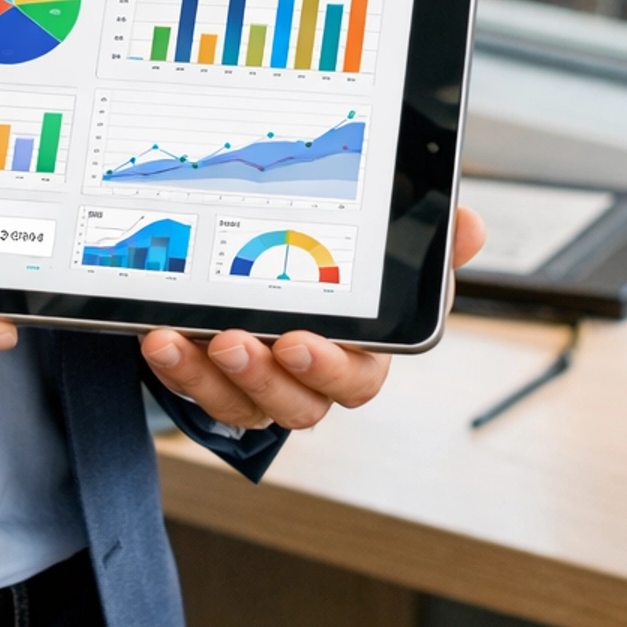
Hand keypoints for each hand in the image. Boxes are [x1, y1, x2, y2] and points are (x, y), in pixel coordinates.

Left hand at [139, 203, 485, 433]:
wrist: (271, 263)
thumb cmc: (338, 262)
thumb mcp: (378, 240)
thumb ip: (418, 232)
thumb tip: (467, 223)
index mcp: (361, 349)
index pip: (358, 374)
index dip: (332, 366)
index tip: (300, 341)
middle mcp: (313, 377)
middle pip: (299, 401)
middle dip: (265, 375)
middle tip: (233, 340)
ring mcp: (265, 385)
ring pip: (244, 403)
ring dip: (211, 376)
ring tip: (185, 339)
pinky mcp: (219, 382)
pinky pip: (199, 391)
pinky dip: (177, 368)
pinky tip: (159, 339)